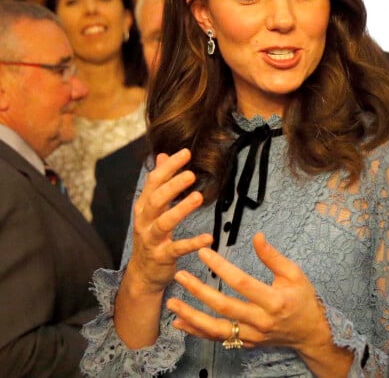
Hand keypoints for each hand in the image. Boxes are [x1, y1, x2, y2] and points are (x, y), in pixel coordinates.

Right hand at [128, 148, 212, 294]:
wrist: (142, 274)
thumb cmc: (151, 235)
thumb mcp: (151, 208)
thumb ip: (158, 182)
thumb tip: (162, 155)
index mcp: (144, 206)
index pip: (154, 181)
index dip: (169, 167)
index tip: (186, 153)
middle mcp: (145, 221)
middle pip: (156, 199)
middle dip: (172, 186)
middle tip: (191, 174)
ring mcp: (152, 239)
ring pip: (164, 222)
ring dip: (180, 210)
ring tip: (198, 198)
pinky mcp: (162, 257)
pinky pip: (177, 249)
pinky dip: (192, 243)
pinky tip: (208, 238)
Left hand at [167, 232, 331, 352]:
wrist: (309, 332)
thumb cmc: (303, 298)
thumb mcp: (295, 273)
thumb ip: (273, 257)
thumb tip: (257, 236)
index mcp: (274, 300)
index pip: (241, 283)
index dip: (221, 267)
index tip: (204, 253)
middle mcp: (260, 321)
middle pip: (224, 307)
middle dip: (199, 291)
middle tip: (180, 274)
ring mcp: (251, 336)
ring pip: (216, 329)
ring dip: (192, 316)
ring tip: (172, 303)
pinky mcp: (245, 343)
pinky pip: (218, 339)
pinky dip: (197, 332)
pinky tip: (180, 323)